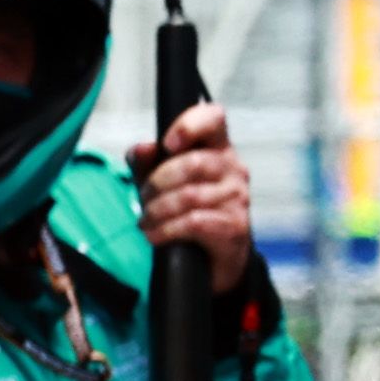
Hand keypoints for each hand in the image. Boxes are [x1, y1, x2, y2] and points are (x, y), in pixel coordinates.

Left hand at [128, 97, 255, 294]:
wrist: (209, 262)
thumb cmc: (186, 215)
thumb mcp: (159, 185)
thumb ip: (147, 164)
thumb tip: (141, 148)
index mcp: (217, 149)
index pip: (213, 118)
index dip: (189, 125)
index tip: (168, 144)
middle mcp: (233, 169)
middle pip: (192, 163)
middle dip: (156, 184)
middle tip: (144, 200)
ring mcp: (237, 198)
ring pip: (189, 196)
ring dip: (156, 211)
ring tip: (147, 221)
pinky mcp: (234, 228)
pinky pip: (194, 223)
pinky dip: (165, 230)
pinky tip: (155, 236)